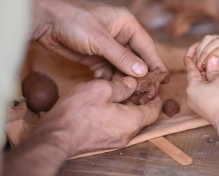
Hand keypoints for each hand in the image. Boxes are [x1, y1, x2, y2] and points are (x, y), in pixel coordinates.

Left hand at [32, 0, 168, 81]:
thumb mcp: (100, 39)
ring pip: (122, 67)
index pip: (146, 46)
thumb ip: (121, 57)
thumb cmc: (74, 20)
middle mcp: (120, 35)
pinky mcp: (96, 57)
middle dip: (140, 75)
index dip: (155, 63)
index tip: (163, 78)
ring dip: (125, 80)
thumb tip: (142, 72)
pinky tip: (112, 89)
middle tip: (148, 91)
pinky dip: (110, 80)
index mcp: (126, 24)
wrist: (45, 20)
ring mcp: (108, 47)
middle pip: (136, 59)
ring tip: (131, 95)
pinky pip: (108, 71)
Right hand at [35, 77, 161, 155]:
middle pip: (142, 117)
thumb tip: (132, 84)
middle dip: (142, 101)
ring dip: (130, 108)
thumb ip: (121, 86)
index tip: (155, 90)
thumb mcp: (101, 89)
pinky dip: (119, 114)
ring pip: (130, 122)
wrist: (55, 138)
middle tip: (139, 88)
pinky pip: (118, 126)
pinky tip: (110, 104)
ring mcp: (114, 140)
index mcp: (131, 121)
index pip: (153, 111)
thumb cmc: (77, 113)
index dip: (156, 99)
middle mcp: (126, 134)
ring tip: (123, 93)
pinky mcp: (103, 141)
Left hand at [184, 55, 218, 125]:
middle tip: (213, 64)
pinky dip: (209, 88)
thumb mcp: (218, 79)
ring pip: (200, 87)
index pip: (190, 69)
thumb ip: (213, 68)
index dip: (190, 61)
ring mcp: (195, 103)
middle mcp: (189, 95)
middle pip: (196, 78)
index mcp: (191, 86)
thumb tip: (211, 58)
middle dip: (205, 71)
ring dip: (209, 80)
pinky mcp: (201, 109)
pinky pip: (203, 95)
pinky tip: (218, 85)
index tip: (187, 55)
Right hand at [186, 35, 218, 92]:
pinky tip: (189, 56)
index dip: (211, 57)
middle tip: (198, 68)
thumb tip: (210, 64)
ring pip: (207, 39)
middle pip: (213, 41)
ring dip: (199, 52)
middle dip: (203, 55)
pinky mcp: (216, 43)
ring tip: (197, 66)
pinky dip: (195, 48)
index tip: (203, 68)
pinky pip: (203, 42)